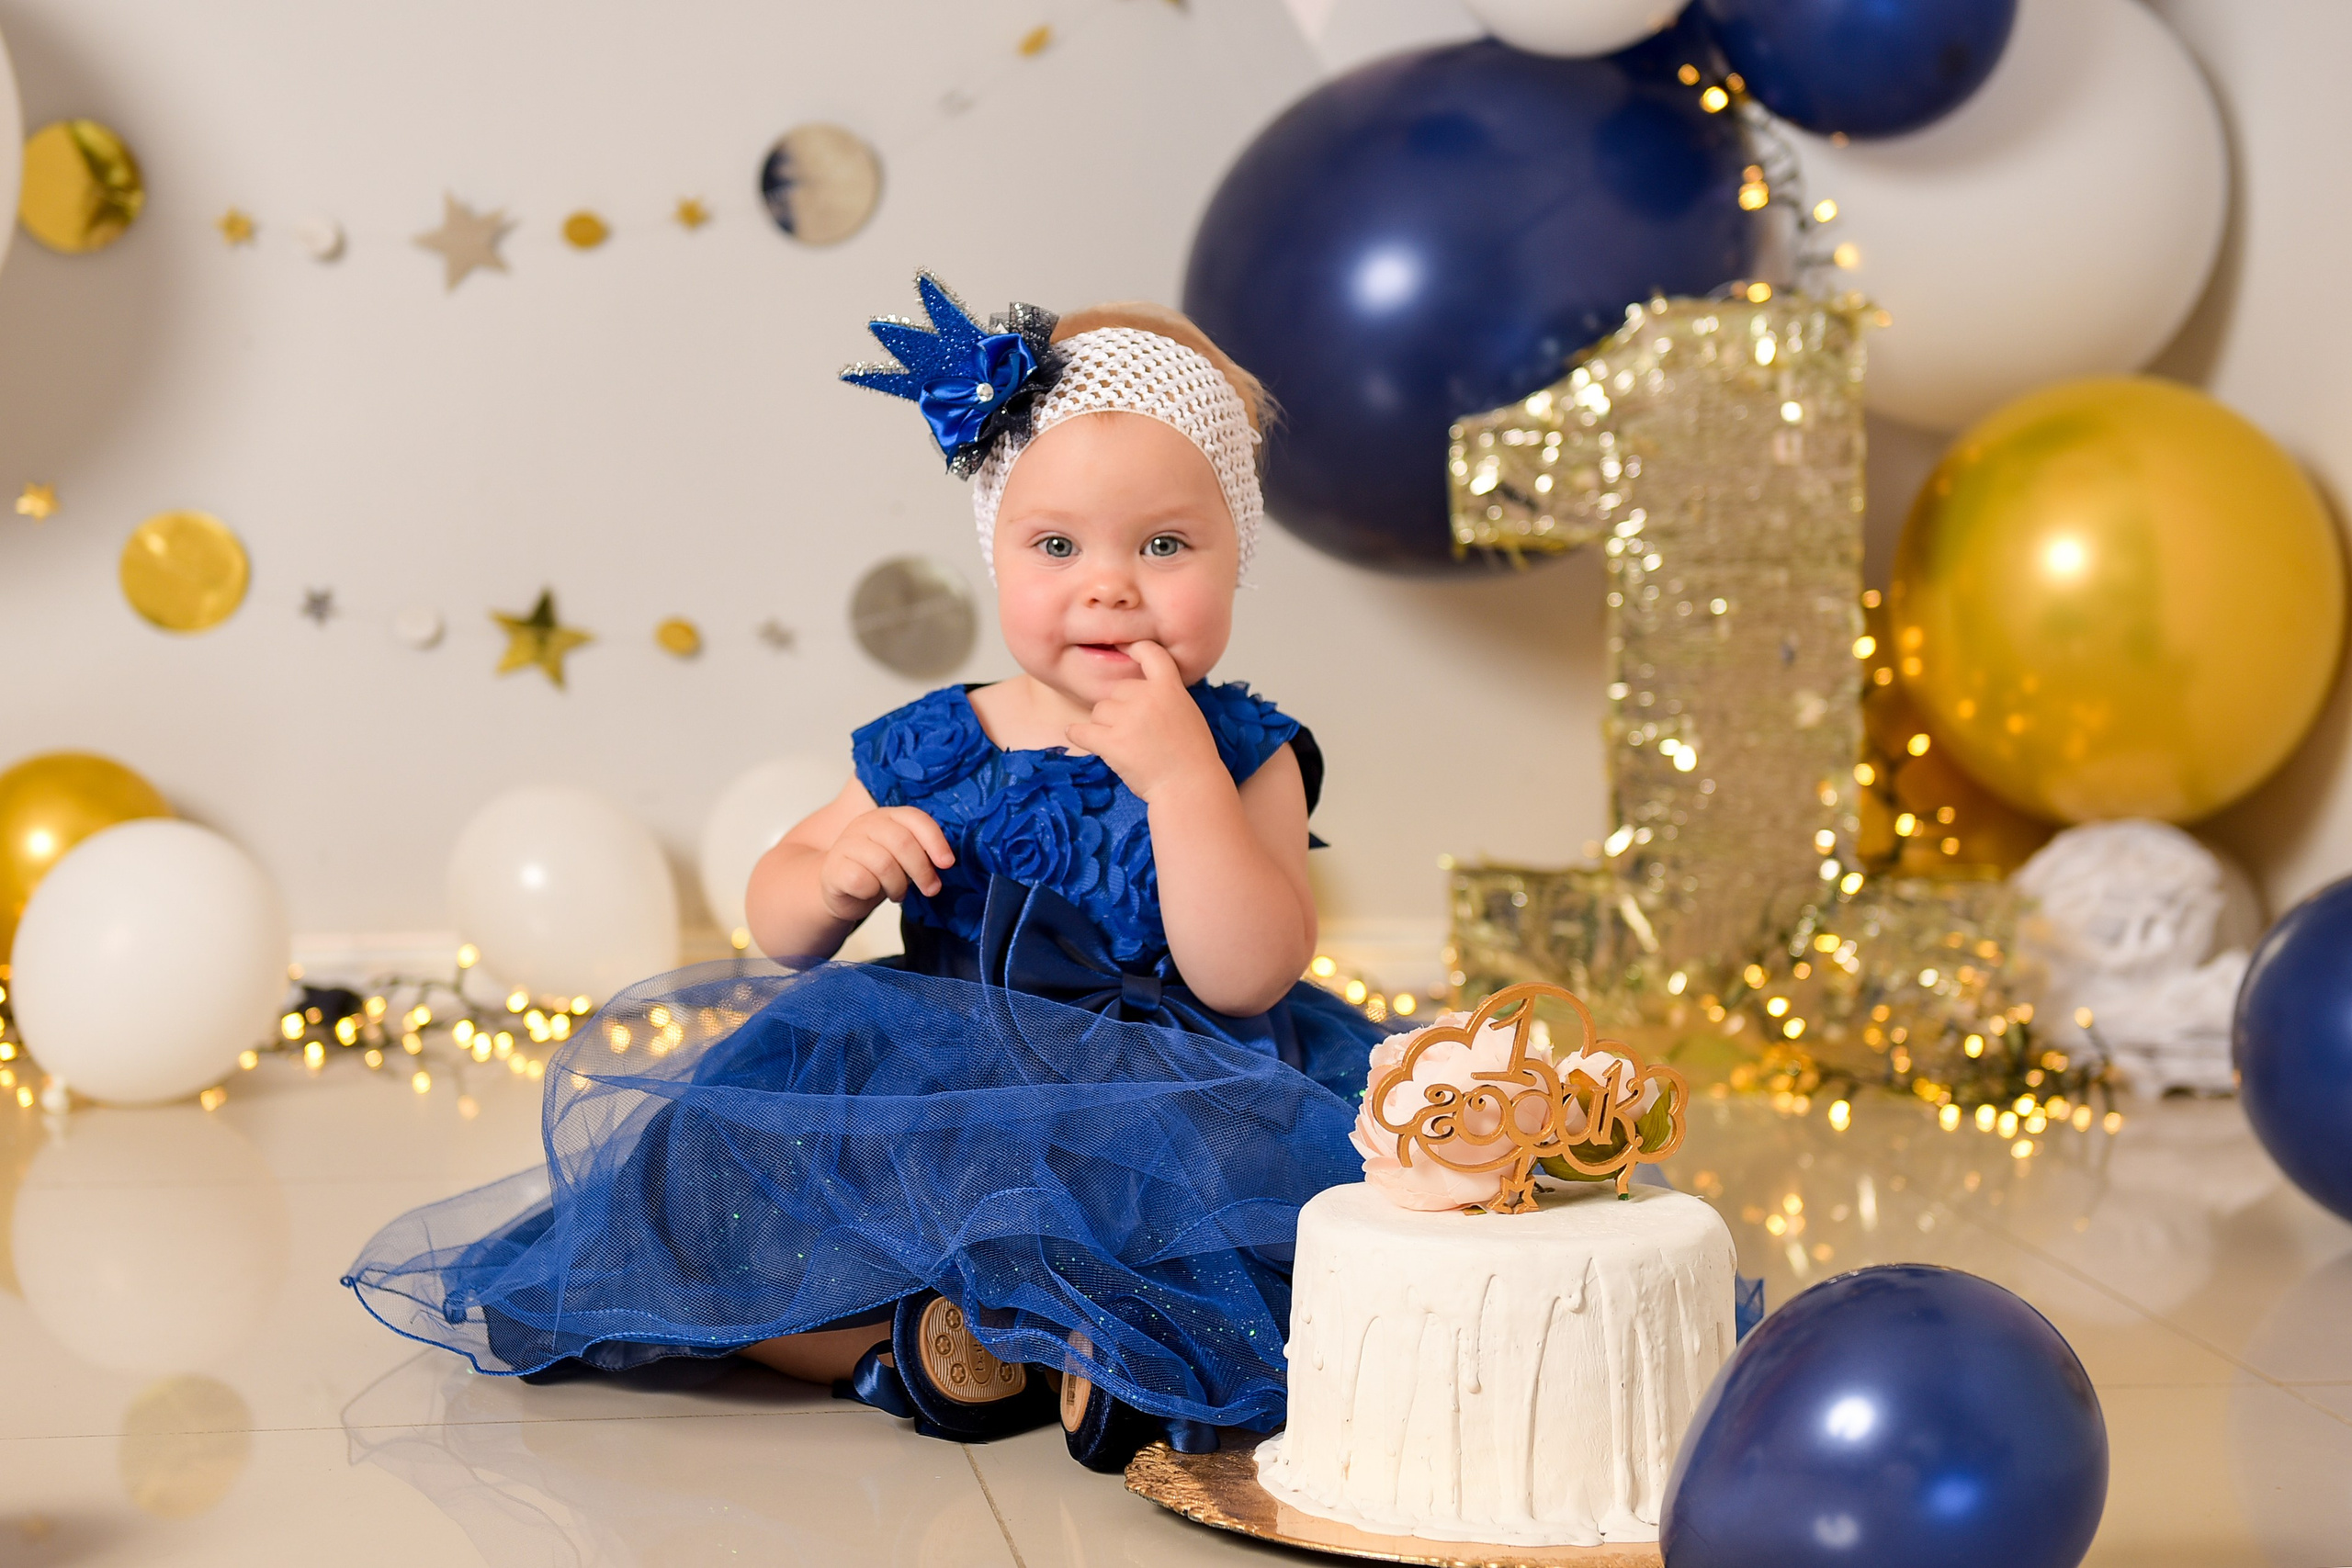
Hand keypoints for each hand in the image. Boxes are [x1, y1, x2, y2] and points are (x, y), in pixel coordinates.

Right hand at [818, 807, 953, 921]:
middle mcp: (866, 824)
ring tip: (897, 893)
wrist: (842, 890)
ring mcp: (847, 844)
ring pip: (884, 864)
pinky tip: (871, 893)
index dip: (936, 841)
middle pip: (903, 843)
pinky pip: (862, 881)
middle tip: (930, 889)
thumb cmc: (877, 873)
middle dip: (922, 870)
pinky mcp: (833, 868)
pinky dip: (872, 892)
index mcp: (887, 816)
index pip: (916, 819)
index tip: (947, 863)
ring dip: (898, 886)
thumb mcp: (903, 857)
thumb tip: (945, 861)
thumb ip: (921, 851)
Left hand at [1066, 640, 1222, 802]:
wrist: (1190, 787)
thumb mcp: (1188, 714)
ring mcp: (1128, 718)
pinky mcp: (1111, 741)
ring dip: (1104, 726)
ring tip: (1126, 747)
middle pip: (1116, 691)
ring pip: (1099, 711)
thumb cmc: (1192, 758)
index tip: (1124, 646)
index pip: (1150, 653)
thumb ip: (1166, 696)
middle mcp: (1147, 697)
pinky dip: (1077, 734)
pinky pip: (1080, 730)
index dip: (1135, 647)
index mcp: (1170, 687)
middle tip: (1137, 735)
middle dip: (1119, 709)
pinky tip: (1079, 737)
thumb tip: (1142, 690)